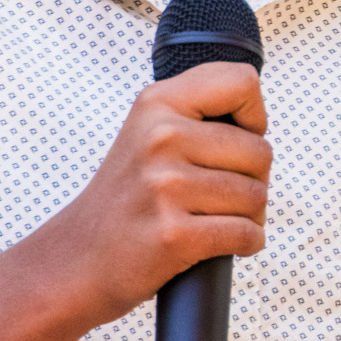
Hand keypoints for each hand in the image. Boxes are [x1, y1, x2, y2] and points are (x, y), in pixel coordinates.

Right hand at [48, 60, 270, 323]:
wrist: (79, 258)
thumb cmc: (128, 198)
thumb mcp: (148, 133)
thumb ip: (197, 113)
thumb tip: (258, 124)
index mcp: (157, 103)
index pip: (243, 82)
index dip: (253, 118)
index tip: (232, 144)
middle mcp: (160, 137)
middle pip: (260, 152)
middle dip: (253, 180)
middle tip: (218, 196)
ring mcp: (165, 186)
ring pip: (257, 196)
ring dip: (248, 216)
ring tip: (211, 220)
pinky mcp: (174, 234)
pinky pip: (247, 234)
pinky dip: (246, 243)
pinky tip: (217, 244)